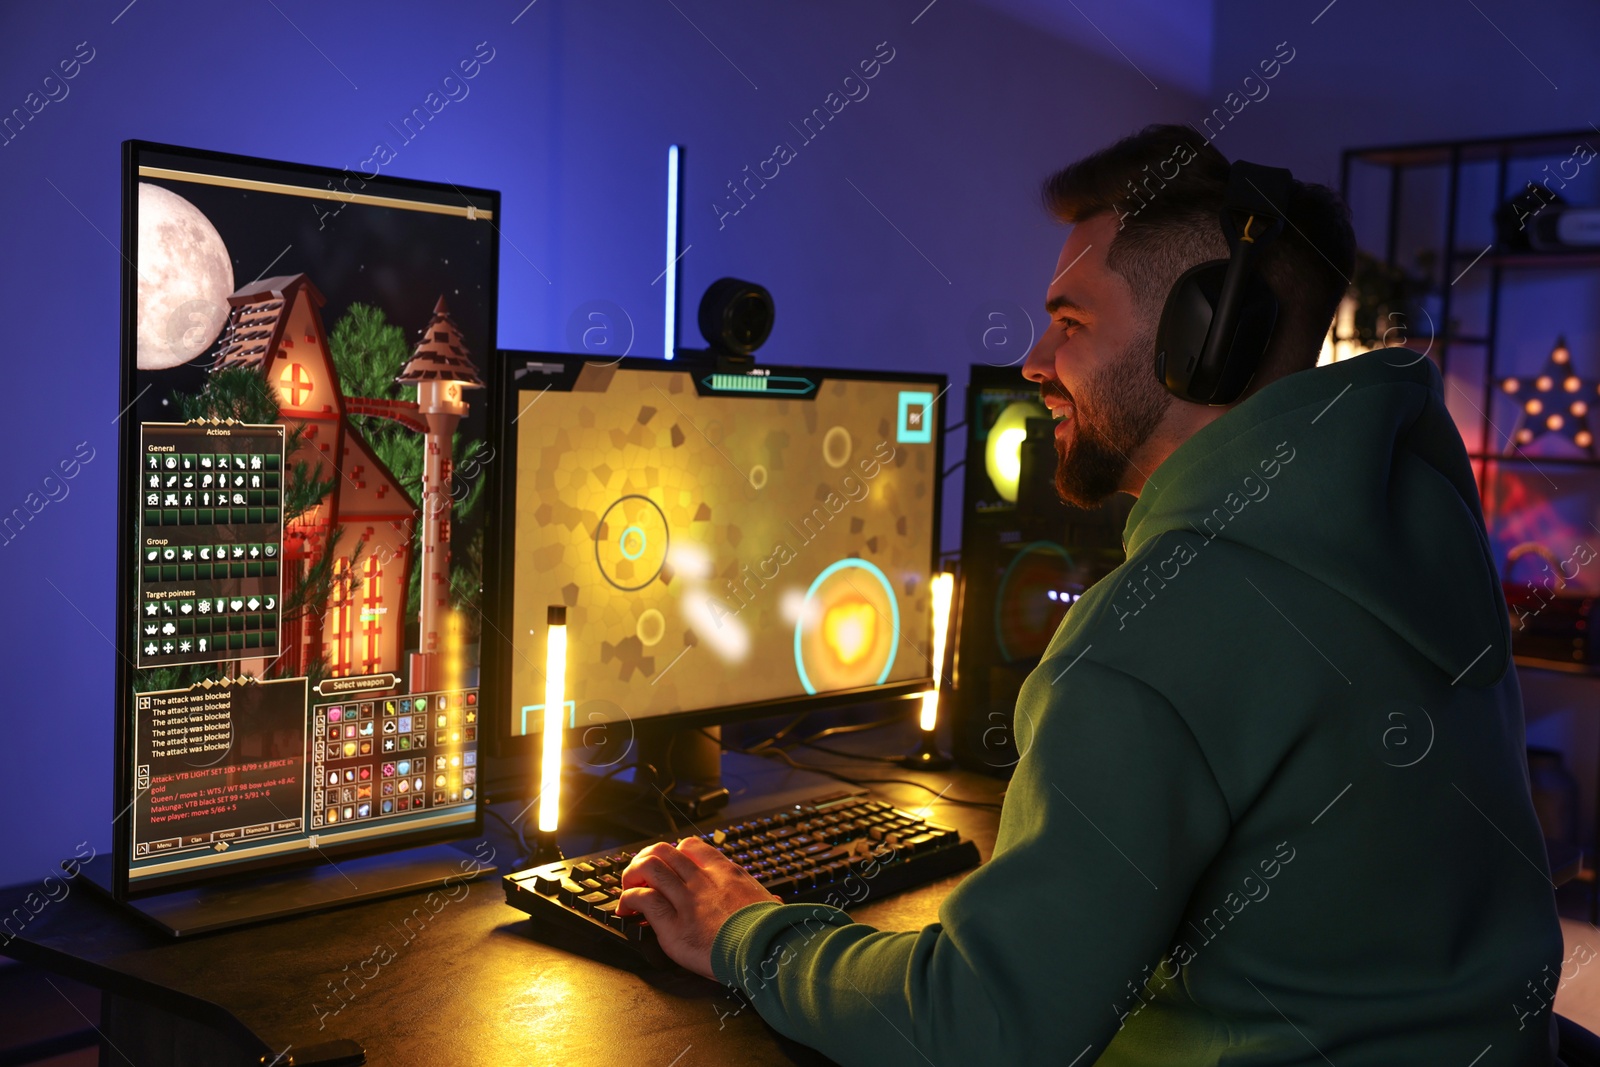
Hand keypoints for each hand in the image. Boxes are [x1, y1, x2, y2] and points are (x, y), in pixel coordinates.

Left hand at [618, 837, 779, 977]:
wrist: (767, 953)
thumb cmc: (770, 933)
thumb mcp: (769, 906)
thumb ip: (766, 900)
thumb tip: (775, 902)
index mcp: (725, 873)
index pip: (690, 846)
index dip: (672, 854)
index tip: (669, 870)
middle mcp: (703, 881)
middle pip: (663, 851)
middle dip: (645, 860)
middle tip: (641, 877)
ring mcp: (687, 901)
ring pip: (649, 867)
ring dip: (632, 876)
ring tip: (630, 890)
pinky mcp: (674, 926)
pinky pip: (643, 899)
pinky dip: (629, 900)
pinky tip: (627, 910)